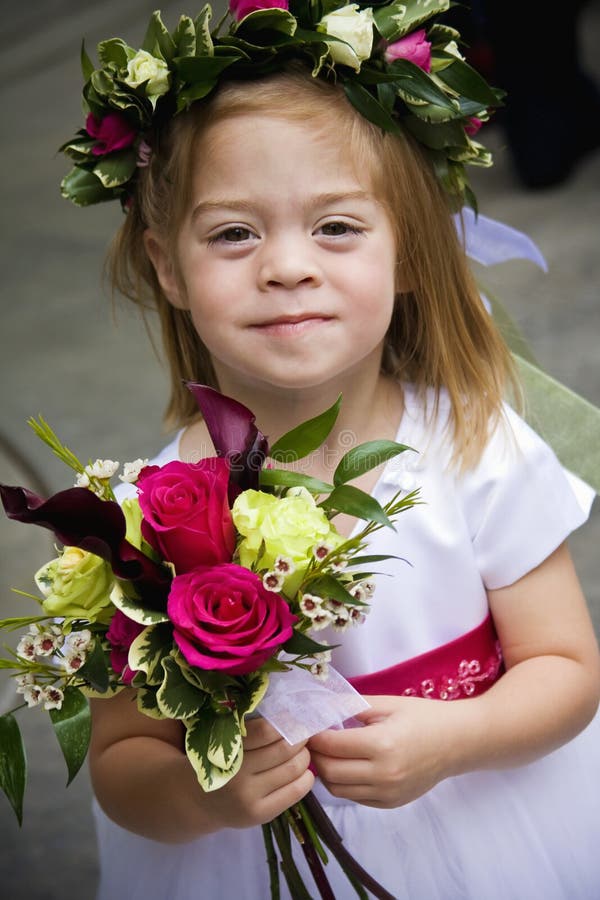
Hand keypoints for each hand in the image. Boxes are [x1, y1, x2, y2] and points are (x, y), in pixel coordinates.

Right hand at [200, 717, 313, 828]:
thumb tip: (288, 716)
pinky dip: (306, 778)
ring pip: (292, 769)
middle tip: (302, 733)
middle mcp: (237, 775)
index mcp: (227, 749)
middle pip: (284, 749)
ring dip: (304, 756)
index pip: (266, 731)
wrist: (198, 802)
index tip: (293, 716)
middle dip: (300, 738)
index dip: (285, 721)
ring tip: (302, 752)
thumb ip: (249, 730)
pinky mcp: (259, 815)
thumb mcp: (222, 740)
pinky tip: (304, 772)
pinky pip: (294, 792)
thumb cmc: (216, 762)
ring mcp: (248, 797)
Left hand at [307, 695, 454, 807]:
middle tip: (312, 739)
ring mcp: (387, 793)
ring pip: (338, 790)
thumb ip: (352, 705)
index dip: (313, 735)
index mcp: (382, 744)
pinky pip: (355, 798)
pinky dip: (343, 784)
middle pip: (329, 771)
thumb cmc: (424, 716)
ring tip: (327, 753)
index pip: (331, 745)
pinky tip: (346, 766)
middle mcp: (383, 774)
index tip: (306, 725)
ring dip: (325, 772)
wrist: (459, 742)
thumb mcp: (388, 704)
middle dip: (315, 755)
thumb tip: (320, 706)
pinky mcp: (391, 803)